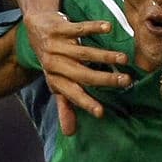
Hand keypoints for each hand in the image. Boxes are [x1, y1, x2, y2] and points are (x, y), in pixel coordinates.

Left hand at [23, 11, 131, 134]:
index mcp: (56, 80)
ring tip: (124, 59)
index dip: (85, 104)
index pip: (72, 94)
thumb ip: (65, 106)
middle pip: (82, 74)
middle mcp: (55, 64)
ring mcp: (56, 46)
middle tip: (126, 81)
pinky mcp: (60, 28)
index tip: (101, 112)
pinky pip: (79, 28)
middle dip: (104, 79)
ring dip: (105, 55)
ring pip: (83, 53)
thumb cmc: (52, 60)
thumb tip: (69, 134)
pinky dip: (94, 28)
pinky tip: (109, 28)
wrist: (35, 28)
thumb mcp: (56, 82)